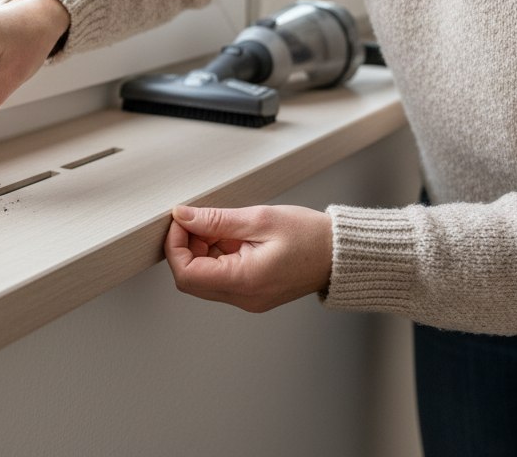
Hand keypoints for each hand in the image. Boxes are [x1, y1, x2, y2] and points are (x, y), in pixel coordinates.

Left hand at [164, 204, 333, 312]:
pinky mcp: (252, 293)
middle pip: (191, 279)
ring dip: (202, 250)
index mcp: (245, 281)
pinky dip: (217, 256)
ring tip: (224, 227)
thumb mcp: (260, 219)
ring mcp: (248, 299)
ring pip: (204, 278)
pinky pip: (221, 278)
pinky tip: (233, 237)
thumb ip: (216, 220)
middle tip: (200, 221)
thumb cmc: (310, 236)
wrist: (341, 255)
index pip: (186, 274)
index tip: (181, 221)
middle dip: (187, 247)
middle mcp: (244, 298)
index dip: (175, 245)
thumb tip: (183, 217)